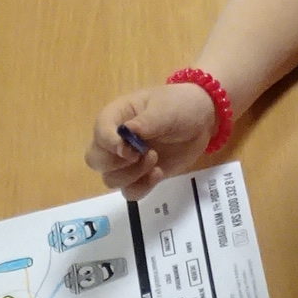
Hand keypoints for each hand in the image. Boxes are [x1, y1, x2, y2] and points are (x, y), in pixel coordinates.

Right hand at [87, 83, 218, 193]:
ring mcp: (126, 161)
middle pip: (95, 160)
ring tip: (155, 160)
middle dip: (116, 163)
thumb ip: (144, 123)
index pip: (99, 133)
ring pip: (110, 179)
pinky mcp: (140, 176)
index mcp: (115, 117)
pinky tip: (158, 173)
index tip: (130, 150)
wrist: (201, 121)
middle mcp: (115, 140)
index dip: (110, 145)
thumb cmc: (179, 106)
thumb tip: (124, 133)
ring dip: (132, 175)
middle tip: (141, 155)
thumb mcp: (165, 109)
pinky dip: (142, 187)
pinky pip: (129, 191)